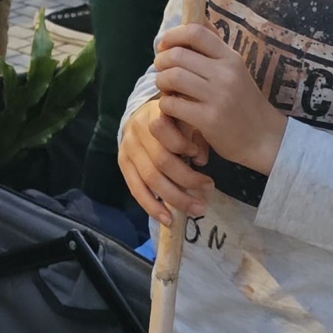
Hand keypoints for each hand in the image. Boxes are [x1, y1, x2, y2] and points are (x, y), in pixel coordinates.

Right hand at [117, 97, 212, 225]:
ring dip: (175, 198)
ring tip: (196, 209)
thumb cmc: (172, 119)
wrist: (141, 115)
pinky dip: (152, 206)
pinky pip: (136, 189)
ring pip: (150, 178)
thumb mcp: (186, 118)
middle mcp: (137, 131)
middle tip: (209, 190)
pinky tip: (167, 218)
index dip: (182, 145)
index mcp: (154, 114)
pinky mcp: (123, 163)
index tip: (200, 157)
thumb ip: (196, 136)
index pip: (163, 130)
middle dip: (187, 179)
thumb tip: (202, 161)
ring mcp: (128, 149)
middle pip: (161, 160)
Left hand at [148, 24, 287, 175]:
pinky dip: (165, 104)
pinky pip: (172, 104)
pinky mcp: (208, 119)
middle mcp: (225, 74)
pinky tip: (172, 108)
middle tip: (161, 70)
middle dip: (161, 61)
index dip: (173, 35)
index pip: (196, 32)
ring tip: (166, 88)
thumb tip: (193, 21)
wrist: (265, 138)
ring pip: (172, 77)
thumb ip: (214, 50)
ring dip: (161, 82)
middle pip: (177, 55)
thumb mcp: (236, 71)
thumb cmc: (245, 103)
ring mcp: (217, 97)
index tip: (165, 46)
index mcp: (231, 58)